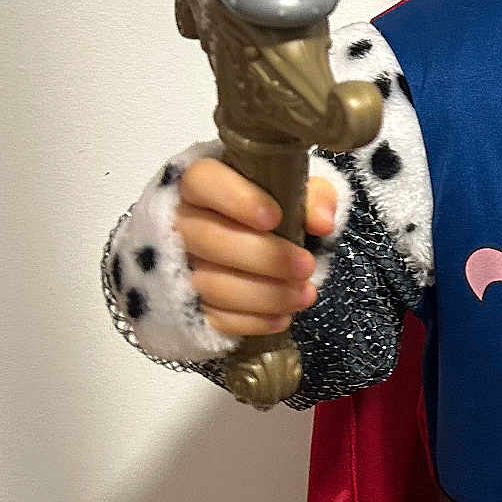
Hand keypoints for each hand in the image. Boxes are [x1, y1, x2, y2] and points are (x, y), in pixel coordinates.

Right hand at [174, 158, 338, 337]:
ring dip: (265, 294)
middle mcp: (182, 223)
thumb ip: (313, 197)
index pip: (202, 181)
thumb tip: (322, 222)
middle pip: (209, 239)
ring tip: (305, 294)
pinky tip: (283, 317)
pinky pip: (213, 318)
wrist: (257, 245)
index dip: (236, 200)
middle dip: (264, 257)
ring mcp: (179, 266)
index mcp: (201, 184)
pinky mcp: (188, 305)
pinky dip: (252, 321)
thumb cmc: (274, 211)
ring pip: (211, 284)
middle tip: (306, 266)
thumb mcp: (298, 194)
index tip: (274, 217)